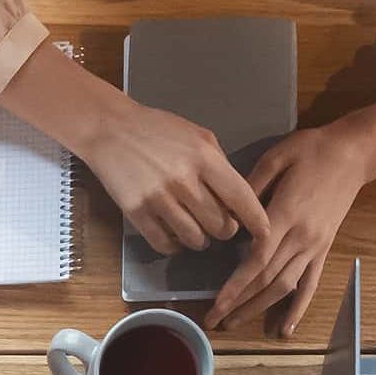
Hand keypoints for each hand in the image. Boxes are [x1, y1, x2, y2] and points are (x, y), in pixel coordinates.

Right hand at [72, 95, 270, 255]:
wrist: (110, 129)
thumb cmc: (157, 129)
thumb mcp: (198, 136)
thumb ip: (219, 165)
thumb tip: (236, 199)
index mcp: (204, 157)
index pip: (240, 198)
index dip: (256, 220)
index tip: (265, 234)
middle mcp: (184, 180)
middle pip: (220, 225)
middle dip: (225, 230)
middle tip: (220, 226)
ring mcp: (159, 198)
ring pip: (195, 238)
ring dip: (201, 240)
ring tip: (197, 231)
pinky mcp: (136, 212)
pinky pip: (165, 243)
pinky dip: (175, 246)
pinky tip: (175, 237)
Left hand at [205, 126, 365, 336]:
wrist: (354, 152)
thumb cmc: (311, 150)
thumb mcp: (275, 158)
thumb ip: (250, 188)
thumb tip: (227, 217)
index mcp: (286, 214)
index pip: (256, 260)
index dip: (235, 286)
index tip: (215, 304)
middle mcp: (302, 237)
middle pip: (266, 279)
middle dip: (238, 303)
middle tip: (213, 321)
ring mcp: (315, 246)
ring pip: (285, 286)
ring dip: (259, 308)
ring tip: (234, 323)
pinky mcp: (325, 249)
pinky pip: (311, 284)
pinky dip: (299, 308)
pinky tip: (285, 329)